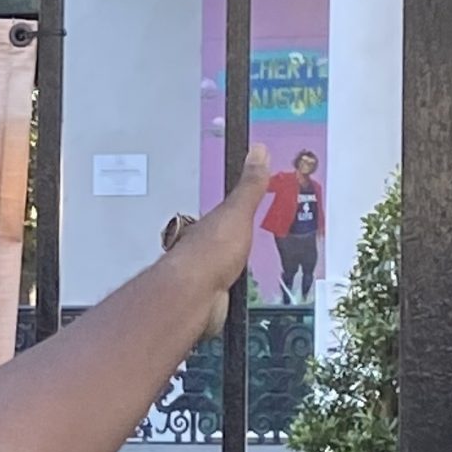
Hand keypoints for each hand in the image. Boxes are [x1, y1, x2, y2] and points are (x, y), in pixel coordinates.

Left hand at [162, 143, 271, 339]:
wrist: (194, 295)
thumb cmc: (208, 254)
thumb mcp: (238, 212)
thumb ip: (250, 186)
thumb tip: (258, 151)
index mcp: (211, 226)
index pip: (226, 214)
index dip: (237, 213)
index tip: (247, 210)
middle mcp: (205, 250)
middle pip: (222, 244)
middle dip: (233, 245)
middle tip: (248, 239)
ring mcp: (207, 277)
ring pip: (222, 270)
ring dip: (231, 271)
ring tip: (245, 268)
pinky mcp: (211, 301)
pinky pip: (225, 294)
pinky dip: (231, 294)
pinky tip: (236, 293)